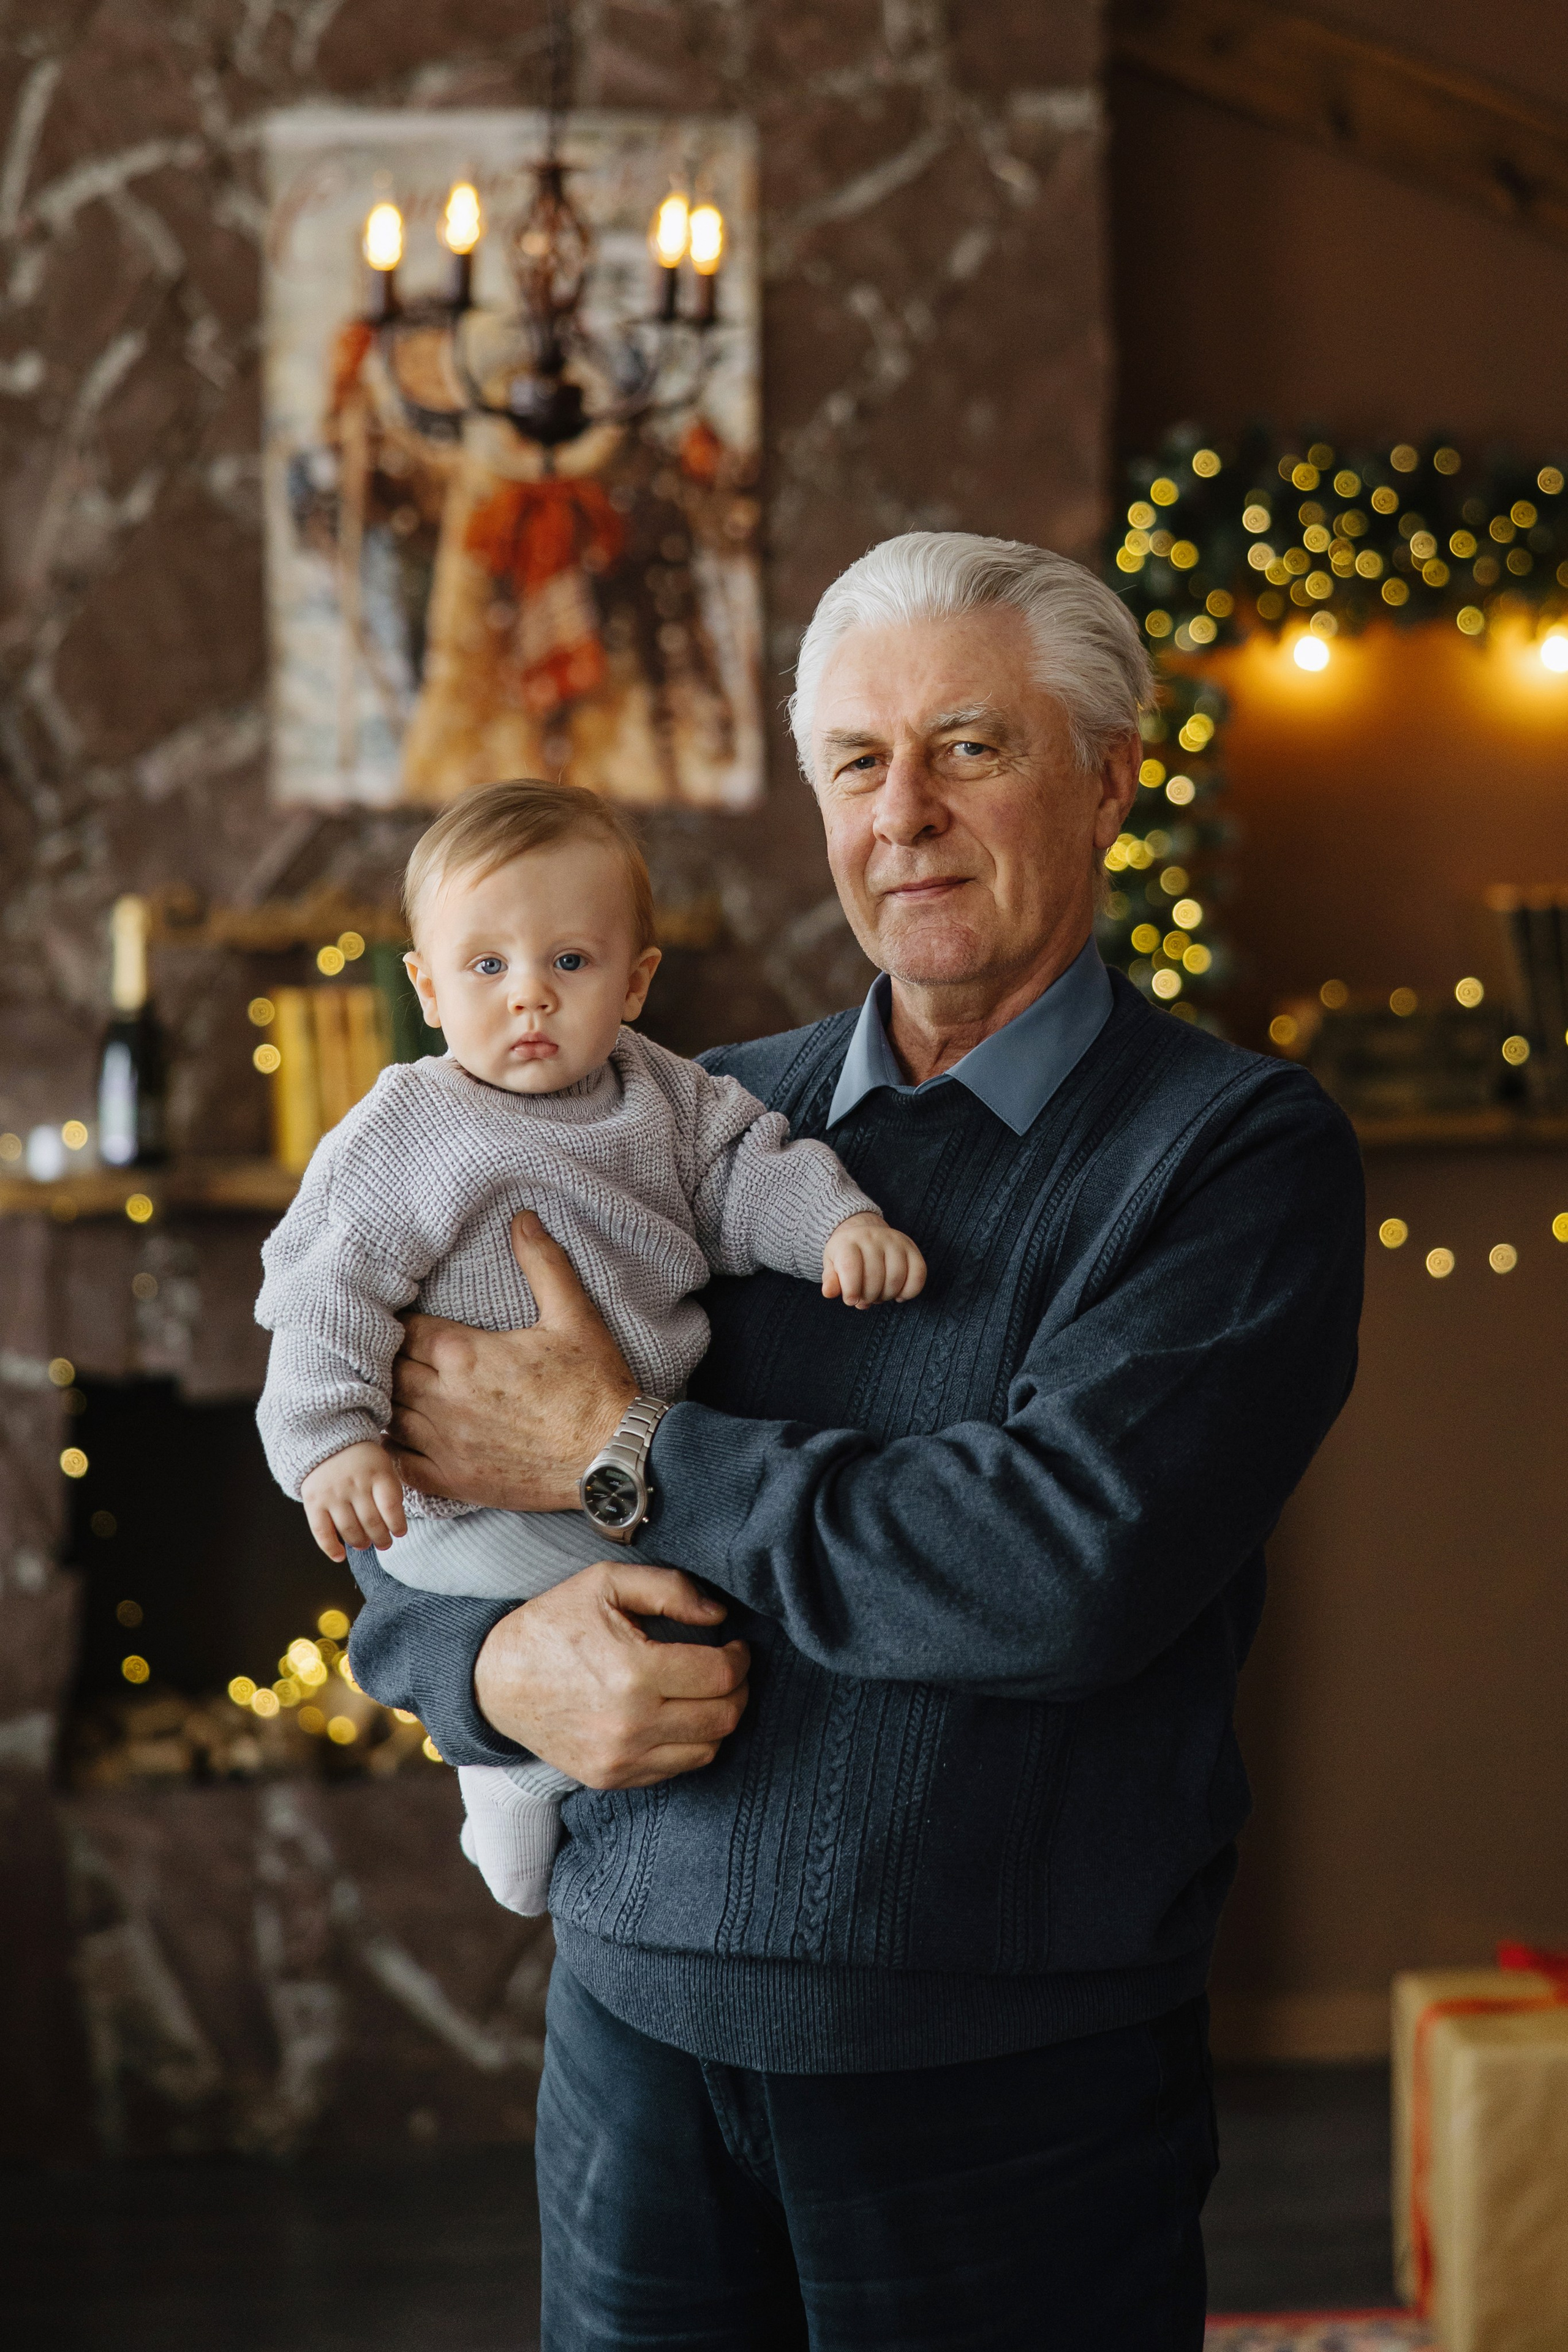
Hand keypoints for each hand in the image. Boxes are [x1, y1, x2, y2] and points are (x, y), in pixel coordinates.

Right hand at [300, 1440, 406, 1559]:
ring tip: (365, 1544)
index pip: (391, 1507)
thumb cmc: (361, 1459)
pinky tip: (340, 1556)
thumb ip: (389, 1490)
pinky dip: (331, 1548)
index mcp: (377, 1472)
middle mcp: (355, 1483)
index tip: (399, 1533)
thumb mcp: (383, 1464)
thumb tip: (394, 1525)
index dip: (397, 1525)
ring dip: (360, 1543)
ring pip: (350, 1529)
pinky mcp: (313, 1501)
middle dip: (381, 1538)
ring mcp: (333, 1493)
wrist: (325, 1440)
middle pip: (372, 1522)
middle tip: (384, 1543)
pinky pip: (322, 1531)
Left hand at [388, 1210, 635, 1509]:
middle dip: (390, 1358)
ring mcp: (445, 1443)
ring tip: (395, 1389)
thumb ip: (542, 1263)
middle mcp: (444, 1398)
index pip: (405, 1328)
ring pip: (387, 1415)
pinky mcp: (453, 1479)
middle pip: (388, 1370)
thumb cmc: (595, 1386)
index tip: (406, 1319)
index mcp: (465, 1354)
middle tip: (397, 1352)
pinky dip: (392, 1449)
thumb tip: (523, 1218)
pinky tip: (400, 1435)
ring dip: (387, 1400)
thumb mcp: (574, 1315)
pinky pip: (399, 1464)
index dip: (402, 1321)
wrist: (614, 1457)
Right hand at [474, 1561, 750, 1787]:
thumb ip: (668, 1589)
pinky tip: (674, 1716)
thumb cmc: (552, 1625)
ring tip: (704, 1693)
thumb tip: (718, 1617)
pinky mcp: (610, 1778)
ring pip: (707, 1750)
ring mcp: (620, 1759)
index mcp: (634, 1672)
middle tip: (729, 1669)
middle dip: (738, 1690)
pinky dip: (687, 1744)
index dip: (741, 1659)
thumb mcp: (604, 1583)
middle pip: (723, 1718)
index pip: (721, 1676)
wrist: (495, 1681)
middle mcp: (632, 1724)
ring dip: (717, 1721)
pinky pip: (674, 1768)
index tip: (736, 1646)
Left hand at [822, 1212, 926, 1307]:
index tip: (850, 1300)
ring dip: (887, 1296)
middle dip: (869, 1296)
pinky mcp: (911, 1247)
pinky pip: (918, 1275)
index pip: (850, 1268)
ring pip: (896, 1279)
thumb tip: (829, 1293)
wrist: (864, 1234)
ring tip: (879, 1294)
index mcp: (848, 1242)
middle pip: (875, 1278)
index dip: (851, 1290)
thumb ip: (831, 1280)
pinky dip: (909, 1292)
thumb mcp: (832, 1265)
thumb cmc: (847, 1255)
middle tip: (865, 1297)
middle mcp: (872, 1237)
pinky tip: (898, 1294)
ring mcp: (895, 1241)